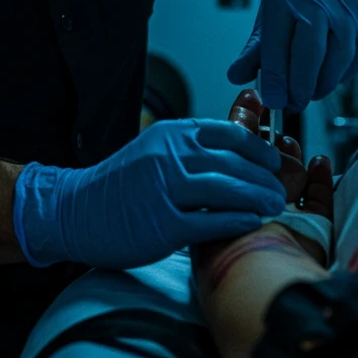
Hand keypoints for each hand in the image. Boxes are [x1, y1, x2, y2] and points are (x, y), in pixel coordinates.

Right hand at [13, 117, 287, 269]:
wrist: (75, 211)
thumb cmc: (119, 185)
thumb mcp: (154, 151)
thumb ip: (189, 150)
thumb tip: (237, 153)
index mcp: (169, 134)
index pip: (226, 133)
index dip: (257, 147)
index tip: (273, 160)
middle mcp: (167, 156)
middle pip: (232, 161)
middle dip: (263, 176)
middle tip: (281, 189)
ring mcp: (163, 189)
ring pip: (225, 189)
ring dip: (256, 197)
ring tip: (274, 206)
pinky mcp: (160, 223)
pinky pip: (208, 221)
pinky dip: (234, 220)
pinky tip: (251, 222)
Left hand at [227, 0, 357, 111]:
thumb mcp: (273, 3)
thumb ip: (257, 44)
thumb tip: (237, 76)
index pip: (277, 43)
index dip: (275, 79)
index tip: (274, 100)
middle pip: (310, 54)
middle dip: (299, 87)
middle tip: (292, 103)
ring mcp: (351, 6)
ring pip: (338, 61)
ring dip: (322, 85)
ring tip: (309, 93)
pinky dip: (342, 75)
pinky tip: (329, 77)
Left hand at [227, 88, 332, 262]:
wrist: (257, 279)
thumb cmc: (227, 239)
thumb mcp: (218, 184)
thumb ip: (230, 153)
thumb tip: (239, 118)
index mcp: (222, 203)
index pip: (231, 155)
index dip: (241, 124)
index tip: (250, 98)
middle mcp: (251, 212)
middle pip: (262, 167)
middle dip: (266, 141)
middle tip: (271, 115)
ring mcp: (282, 224)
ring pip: (291, 182)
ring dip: (291, 157)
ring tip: (288, 141)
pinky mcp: (311, 236)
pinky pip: (319, 204)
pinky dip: (321, 181)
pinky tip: (319, 162)